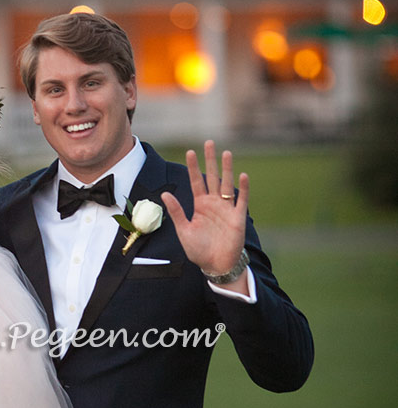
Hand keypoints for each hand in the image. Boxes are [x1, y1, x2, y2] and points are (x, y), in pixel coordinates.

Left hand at [161, 140, 248, 277]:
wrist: (215, 265)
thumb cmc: (199, 249)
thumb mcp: (184, 230)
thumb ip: (176, 212)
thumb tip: (165, 194)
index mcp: (199, 205)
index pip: (195, 182)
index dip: (193, 167)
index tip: (190, 152)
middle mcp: (213, 203)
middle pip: (211, 177)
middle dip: (210, 161)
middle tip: (209, 143)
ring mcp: (226, 209)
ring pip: (226, 184)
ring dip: (226, 169)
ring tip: (226, 153)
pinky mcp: (237, 217)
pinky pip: (241, 200)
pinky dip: (242, 188)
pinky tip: (242, 175)